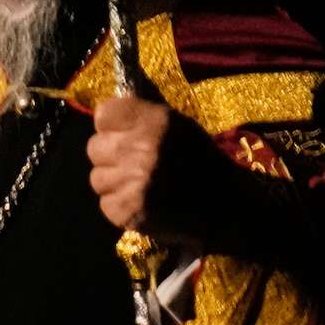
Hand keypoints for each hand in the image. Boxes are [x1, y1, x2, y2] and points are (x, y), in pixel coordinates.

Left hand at [87, 94, 227, 242]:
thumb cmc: (202, 163)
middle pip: (94, 148)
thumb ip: (141, 119)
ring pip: (97, 178)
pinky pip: (106, 204)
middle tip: (136, 166)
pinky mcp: (128, 210)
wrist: (230, 208)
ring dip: (115, 184)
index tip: (123, 135)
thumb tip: (104, 116)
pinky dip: (121, 207)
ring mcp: (133, 181)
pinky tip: (145, 205)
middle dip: (111, 157)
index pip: (103, 114)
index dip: (111, 127)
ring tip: (144, 187)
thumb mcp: (179, 127)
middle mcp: (141, 148)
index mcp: (155, 121)